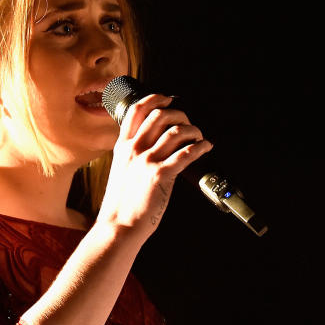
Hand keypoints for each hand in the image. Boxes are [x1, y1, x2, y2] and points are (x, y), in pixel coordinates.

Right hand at [96, 94, 211, 241]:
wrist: (119, 225)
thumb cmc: (120, 204)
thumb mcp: (120, 171)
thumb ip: (132, 156)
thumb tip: (150, 146)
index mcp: (123, 147)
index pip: (136, 111)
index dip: (154, 99)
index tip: (167, 99)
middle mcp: (134, 150)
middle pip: (160, 116)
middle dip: (179, 114)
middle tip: (187, 122)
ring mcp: (147, 161)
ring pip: (176, 132)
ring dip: (193, 130)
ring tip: (199, 136)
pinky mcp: (161, 175)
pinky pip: (186, 153)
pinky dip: (200, 147)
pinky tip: (205, 147)